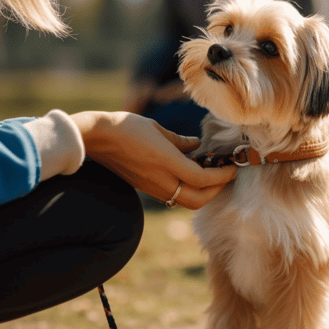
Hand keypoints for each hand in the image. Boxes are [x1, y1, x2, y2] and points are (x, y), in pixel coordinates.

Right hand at [70, 111, 235, 208]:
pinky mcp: (145, 188)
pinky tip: (189, 175)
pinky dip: (187, 190)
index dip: (222, 176)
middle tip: (224, 176)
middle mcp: (162, 180)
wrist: (96, 138)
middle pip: (198, 199)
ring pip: (185, 201)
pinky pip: (173, 196)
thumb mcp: (158, 129)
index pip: (203, 179)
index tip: (232, 168)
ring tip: (210, 177)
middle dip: (215, 191)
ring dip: (202, 193)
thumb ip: (181, 141)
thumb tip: (197, 146)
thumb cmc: (125, 126)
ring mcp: (153, 187)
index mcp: (168, 163)